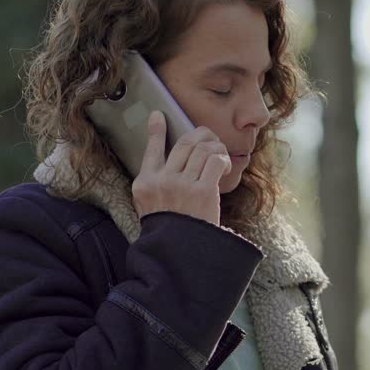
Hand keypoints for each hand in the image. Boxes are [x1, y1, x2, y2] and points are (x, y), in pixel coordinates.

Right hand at [131, 110, 231, 225]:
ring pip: (202, 148)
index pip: (151, 149)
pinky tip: (225, 167)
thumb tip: (173, 160)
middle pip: (184, 143)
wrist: (180, 254)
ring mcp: (181, 185)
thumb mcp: (150, 206)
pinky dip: (223, 159)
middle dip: (201, 136)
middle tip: (210, 139)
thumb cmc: (171, 231)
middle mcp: (161, 180)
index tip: (159, 115)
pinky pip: (215, 160)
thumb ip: (156, 183)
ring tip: (220, 156)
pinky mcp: (201, 191)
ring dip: (216, 147)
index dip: (156, 130)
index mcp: (145, 183)